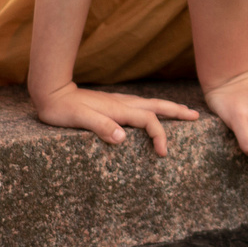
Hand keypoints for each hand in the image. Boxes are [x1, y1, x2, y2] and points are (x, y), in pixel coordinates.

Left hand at [33, 84, 199, 154]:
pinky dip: (153, 109)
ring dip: (168, 108)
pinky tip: (152, 111)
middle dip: (177, 111)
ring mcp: (118, 102)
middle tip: (196, 115)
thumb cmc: (63, 110)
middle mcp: (122, 104)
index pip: (148, 121)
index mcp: (118, 110)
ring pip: (150, 104)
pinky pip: (140, 106)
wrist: (51, 93)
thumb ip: (101, 127)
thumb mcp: (79, 120)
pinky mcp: (112, 103)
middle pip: (156, 106)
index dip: (159, 136)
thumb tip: (122, 138)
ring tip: (184, 111)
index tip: (163, 153)